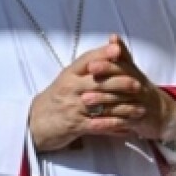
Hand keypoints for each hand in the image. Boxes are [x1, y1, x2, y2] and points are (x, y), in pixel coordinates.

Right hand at [28, 35, 175, 150]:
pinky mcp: (75, 125)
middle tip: (139, 84)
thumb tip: (112, 48)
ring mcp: (72, 107)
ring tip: (141, 109)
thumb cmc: (57, 98)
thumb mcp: (68, 78)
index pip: (87, 61)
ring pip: (102, 105)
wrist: (34, 123)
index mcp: (69, 74)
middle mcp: (70, 88)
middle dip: (120, 83)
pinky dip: (114, 126)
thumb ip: (87, 66)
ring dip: (124, 108)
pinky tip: (128, 127)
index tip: (118, 49)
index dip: (103, 54)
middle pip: (98, 82)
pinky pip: (98, 125)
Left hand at [82, 34, 175, 141]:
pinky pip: (123, 120)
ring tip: (85, 99)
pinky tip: (94, 120)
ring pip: (121, 101)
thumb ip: (121, 55)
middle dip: (103, 82)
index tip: (91, 65)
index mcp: (134, 73)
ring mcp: (139, 103)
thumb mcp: (132, 70)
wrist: (159, 111)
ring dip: (103, 100)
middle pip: (122, 83)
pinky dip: (109, 120)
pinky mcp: (138, 120)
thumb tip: (113, 36)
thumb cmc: (139, 87)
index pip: (122, 66)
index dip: (107, 65)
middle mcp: (138, 87)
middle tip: (84, 83)